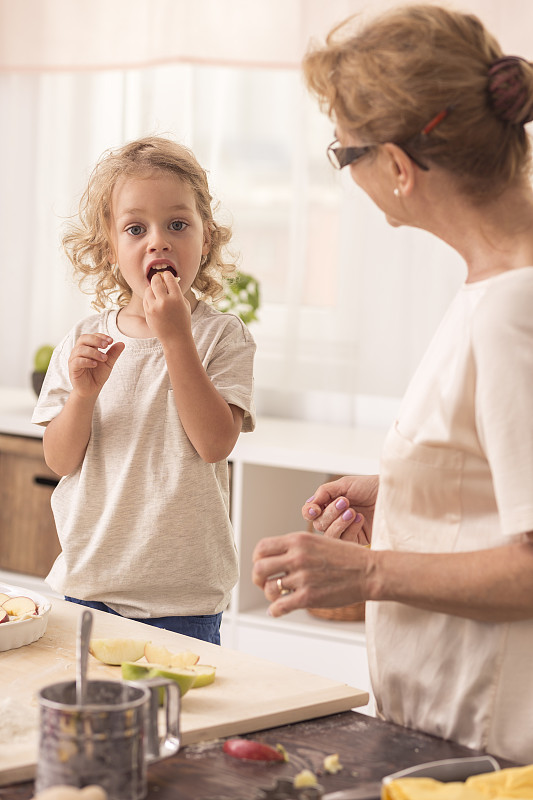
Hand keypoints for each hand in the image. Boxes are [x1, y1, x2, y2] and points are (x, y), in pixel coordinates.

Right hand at [68, 334, 124, 397]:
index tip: (111, 341)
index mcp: (87, 347)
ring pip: (80, 349)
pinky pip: (77, 361)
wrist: (91, 390)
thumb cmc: (97, 375)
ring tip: (104, 358)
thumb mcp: (108, 363)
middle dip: (96, 340)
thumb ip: (113, 353)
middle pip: (83, 338)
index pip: (92, 336)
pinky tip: (95, 364)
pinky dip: (86, 361)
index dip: (101, 336)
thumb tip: (122, 343)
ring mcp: (74, 359)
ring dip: (94, 352)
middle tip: (106, 345)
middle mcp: (79, 351)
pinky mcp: (72, 368)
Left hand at [143, 272, 191, 341]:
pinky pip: (146, 299)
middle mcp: (165, 301)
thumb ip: (177, 292)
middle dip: (156, 278)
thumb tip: (168, 280)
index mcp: (177, 298)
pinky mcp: (148, 312)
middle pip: (156, 281)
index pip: (169, 278)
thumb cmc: (182, 320)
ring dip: (152, 288)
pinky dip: (149, 297)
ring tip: (156, 291)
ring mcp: (155, 307)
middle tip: (158, 278)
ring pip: (148, 289)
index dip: (167, 275)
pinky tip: (154, 300)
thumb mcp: (184, 305)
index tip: (166, 275)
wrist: (175, 338)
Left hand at [252, 531, 370, 616]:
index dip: (257, 558)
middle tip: (263, 583)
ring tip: (278, 596)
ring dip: (270, 595)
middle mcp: (297, 556)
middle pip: (259, 568)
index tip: (262, 565)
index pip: (262, 547)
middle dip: (258, 578)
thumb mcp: (319, 541)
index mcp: (298, 540)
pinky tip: (277, 611)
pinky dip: (275, 611)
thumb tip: (277, 557)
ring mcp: (302, 577)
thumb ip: (297, 547)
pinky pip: (280, 606)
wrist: (370, 572)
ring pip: (269, 589)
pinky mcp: (309, 597)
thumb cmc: (348, 557)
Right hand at [302, 475, 378, 544]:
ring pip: (329, 536)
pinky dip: (350, 529)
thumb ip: (324, 493)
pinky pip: (345, 541)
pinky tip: (360, 519)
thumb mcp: (345, 484)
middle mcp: (334, 518)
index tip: (316, 509)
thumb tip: (309, 505)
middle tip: (345, 502)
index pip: (310, 513)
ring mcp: (345, 530)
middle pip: (318, 525)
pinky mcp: (357, 541)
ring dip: (338, 523)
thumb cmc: (371, 487)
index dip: (309, 512)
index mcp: (329, 503)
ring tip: (352, 512)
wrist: (391, 495)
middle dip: (330, 513)